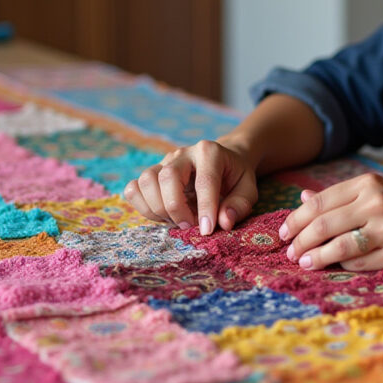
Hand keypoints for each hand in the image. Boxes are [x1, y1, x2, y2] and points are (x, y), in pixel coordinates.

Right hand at [124, 140, 257, 235]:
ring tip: (177, 220)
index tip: (206, 230)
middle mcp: (183, 153)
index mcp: (210, 152)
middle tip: (189, 226)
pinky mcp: (152, 173)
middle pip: (168, 177)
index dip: (205, 208)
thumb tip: (223, 223)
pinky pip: (134, 189)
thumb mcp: (248, 189)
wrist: (224, 159)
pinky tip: (162, 216)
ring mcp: (164, 162)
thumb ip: (239, 205)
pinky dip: (143, 207)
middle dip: (176, 208)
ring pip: (146, 181)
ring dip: (158, 208)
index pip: (205, 181)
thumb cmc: (235, 177)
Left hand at [280, 173, 382, 270]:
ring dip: (316, 257)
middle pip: (323, 224)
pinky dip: (342, 265)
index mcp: (367, 184)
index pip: (319, 202)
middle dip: (300, 241)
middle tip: (290, 252)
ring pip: (339, 246)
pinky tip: (335, 266)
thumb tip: (302, 199)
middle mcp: (376, 203)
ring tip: (305, 262)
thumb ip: (339, 197)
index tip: (284, 233)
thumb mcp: (375, 191)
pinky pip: (359, 263)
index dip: (295, 220)